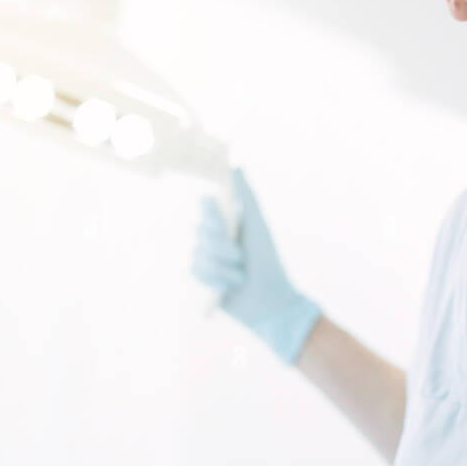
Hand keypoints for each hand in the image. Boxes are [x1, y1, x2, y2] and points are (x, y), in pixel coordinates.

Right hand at [190, 168, 321, 363]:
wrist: (271, 300)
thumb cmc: (268, 260)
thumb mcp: (258, 225)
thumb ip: (247, 196)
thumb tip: (236, 165)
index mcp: (228, 222)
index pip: (206, 208)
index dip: (211, 215)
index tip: (222, 224)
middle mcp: (215, 238)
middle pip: (200, 231)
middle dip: (222, 246)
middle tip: (241, 256)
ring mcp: (207, 259)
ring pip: (197, 254)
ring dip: (222, 266)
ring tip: (240, 275)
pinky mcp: (203, 279)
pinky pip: (195, 272)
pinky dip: (216, 280)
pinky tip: (230, 287)